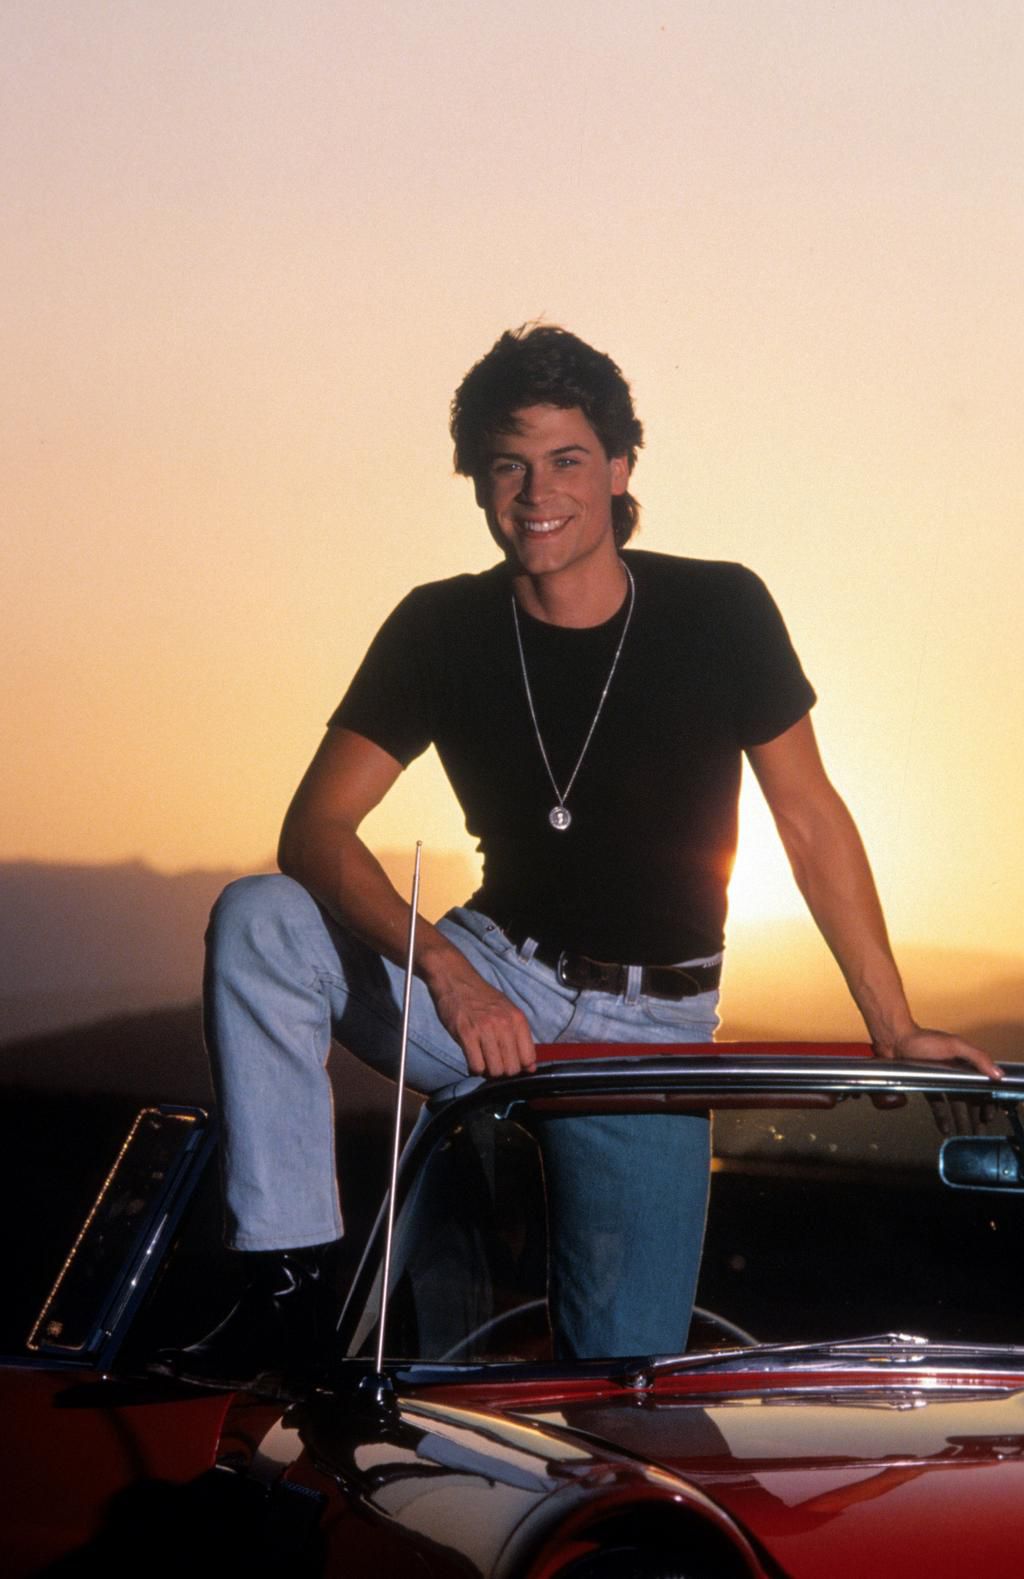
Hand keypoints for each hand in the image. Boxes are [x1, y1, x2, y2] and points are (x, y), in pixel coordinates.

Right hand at [425, 956, 535, 1078]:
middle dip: (503, 1072)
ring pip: (495, 1070)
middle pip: (512, 1068)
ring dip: (488, 1072)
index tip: (512, 1066)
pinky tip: (473, 1060)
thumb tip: (530, 1066)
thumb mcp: (507, 1010)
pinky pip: (476, 1066)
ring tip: (483, 1062)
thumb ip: (519, 1036)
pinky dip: (474, 1069)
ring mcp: (485, 1029)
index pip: (529, 1057)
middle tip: (494, 1064)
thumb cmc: (482, 997)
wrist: (456, 980)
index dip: (521, 1068)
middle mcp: (504, 1024)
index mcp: (517, 1019)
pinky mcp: (466, 1034)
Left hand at [874, 1026, 1001, 1137]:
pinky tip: (945, 1127)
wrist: (894, 1041)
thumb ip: (977, 1057)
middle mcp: (955, 1072)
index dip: (987, 1101)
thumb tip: (997, 1073)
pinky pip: (938, 1104)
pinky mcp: (926, 1085)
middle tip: (978, 1131)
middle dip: (975, 1116)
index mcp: (965, 1063)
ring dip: (961, 1119)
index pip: (982, 1086)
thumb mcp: (954, 1045)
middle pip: (970, 1099)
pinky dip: (943, 1117)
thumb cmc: (921, 1039)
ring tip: (964, 1133)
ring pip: (955, 1104)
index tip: (987, 1116)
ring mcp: (941, 1079)